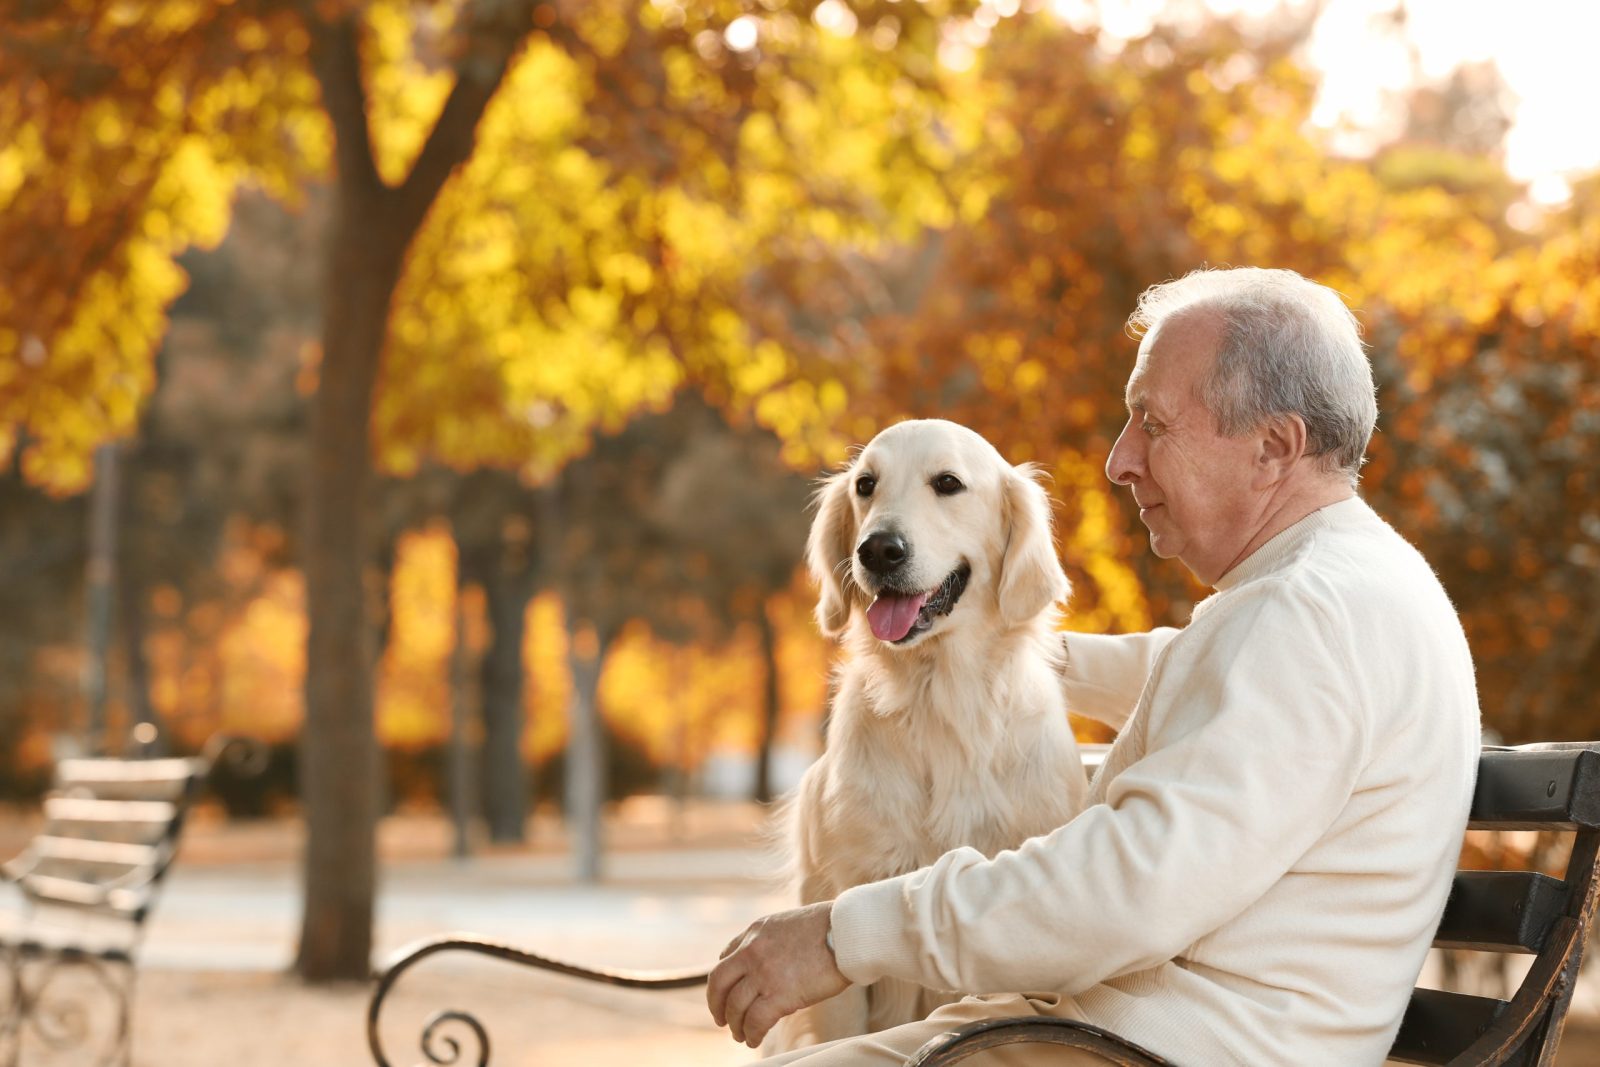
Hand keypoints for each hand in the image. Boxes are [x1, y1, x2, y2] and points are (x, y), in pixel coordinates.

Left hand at [706, 901, 849, 1048]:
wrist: (848, 931)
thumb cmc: (831, 927)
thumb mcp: (790, 923)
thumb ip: (774, 940)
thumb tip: (774, 960)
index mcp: (756, 931)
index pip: (726, 957)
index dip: (725, 979)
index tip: (728, 992)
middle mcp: (753, 951)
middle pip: (718, 983)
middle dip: (716, 1004)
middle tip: (722, 1019)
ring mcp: (764, 973)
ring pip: (734, 1006)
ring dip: (735, 1025)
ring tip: (741, 1035)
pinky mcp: (780, 995)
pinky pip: (755, 1021)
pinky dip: (751, 1034)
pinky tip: (754, 1039)